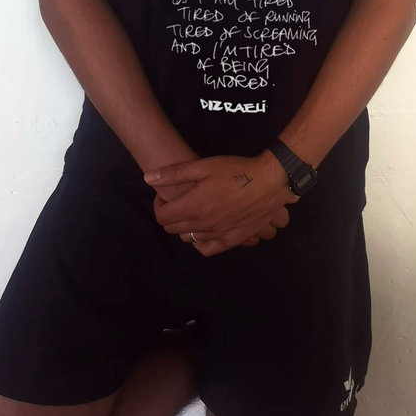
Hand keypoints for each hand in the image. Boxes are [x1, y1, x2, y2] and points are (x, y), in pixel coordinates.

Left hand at [144, 154, 296, 255]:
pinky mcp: (231, 241)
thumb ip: (173, 173)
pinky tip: (205, 229)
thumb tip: (147, 178)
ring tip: (194, 211)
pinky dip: (200, 242)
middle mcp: (201, 225)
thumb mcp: (203, 166)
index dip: (159, 204)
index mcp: (191, 206)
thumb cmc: (234, 171)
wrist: (268, 182)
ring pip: (189, 238)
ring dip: (185, 226)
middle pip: (173, 228)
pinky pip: (207, 249)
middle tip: (180, 200)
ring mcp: (216, 235)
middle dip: (170, 214)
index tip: (166, 195)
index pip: (162, 216)